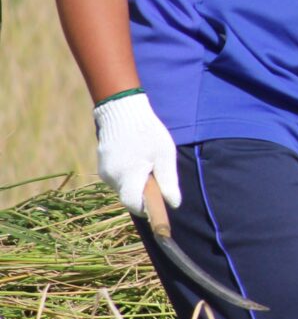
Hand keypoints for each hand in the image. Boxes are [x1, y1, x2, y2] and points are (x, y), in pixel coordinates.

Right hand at [94, 91, 180, 215]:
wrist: (122, 110)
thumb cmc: (148, 132)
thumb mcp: (164, 155)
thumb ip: (168, 181)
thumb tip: (174, 204)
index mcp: (128, 176)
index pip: (135, 205)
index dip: (148, 209)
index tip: (160, 205)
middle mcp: (111, 177)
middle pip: (130, 196)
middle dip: (144, 192)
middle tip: (157, 173)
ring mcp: (104, 171)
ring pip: (124, 186)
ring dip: (137, 181)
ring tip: (147, 160)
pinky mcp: (102, 164)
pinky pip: (118, 177)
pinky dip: (129, 173)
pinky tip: (137, 156)